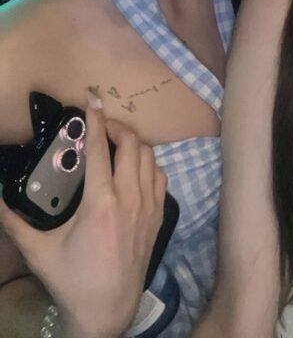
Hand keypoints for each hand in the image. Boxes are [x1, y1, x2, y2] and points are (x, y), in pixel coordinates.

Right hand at [0, 102, 166, 337]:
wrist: (108, 311)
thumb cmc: (72, 280)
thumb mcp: (39, 250)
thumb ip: (14, 221)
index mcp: (101, 202)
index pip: (100, 148)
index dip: (96, 120)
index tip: (92, 100)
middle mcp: (130, 198)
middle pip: (132, 144)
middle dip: (116, 127)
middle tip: (101, 125)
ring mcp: (149, 206)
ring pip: (150, 157)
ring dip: (134, 144)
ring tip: (116, 143)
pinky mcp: (159, 216)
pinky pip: (160, 176)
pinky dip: (149, 164)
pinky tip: (134, 169)